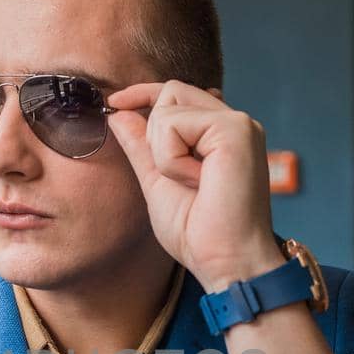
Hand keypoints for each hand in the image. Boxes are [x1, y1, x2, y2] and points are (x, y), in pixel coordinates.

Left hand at [106, 80, 285, 290]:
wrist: (226, 262)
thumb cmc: (199, 234)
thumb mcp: (158, 182)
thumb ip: (141, 147)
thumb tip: (119, 113)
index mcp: (220, 134)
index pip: (177, 93)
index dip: (143, 93)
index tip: (116, 102)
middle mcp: (233, 124)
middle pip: (171, 92)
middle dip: (154, 135)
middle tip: (175, 177)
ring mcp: (237, 124)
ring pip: (168, 107)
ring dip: (163, 153)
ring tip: (191, 183)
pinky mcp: (235, 130)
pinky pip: (174, 124)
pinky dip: (171, 158)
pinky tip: (196, 181)